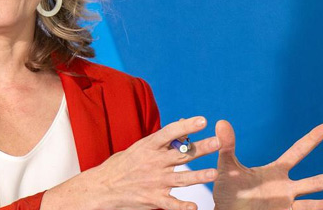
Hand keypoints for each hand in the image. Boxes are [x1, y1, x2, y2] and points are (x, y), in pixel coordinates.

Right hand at [42, 116, 220, 209]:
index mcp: (148, 147)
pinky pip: (171, 204)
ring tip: (214, 173)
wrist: (103, 188)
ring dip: (199, 176)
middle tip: (218, 142)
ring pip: (181, 178)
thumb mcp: (139, 148)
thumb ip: (162, 139)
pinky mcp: (153, 199)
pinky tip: (195, 207)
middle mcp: (153, 162)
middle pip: (182, 154)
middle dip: (201, 148)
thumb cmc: (122, 165)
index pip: (169, 133)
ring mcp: (154, 181)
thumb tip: (183, 124)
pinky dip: (183, 206)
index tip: (202, 120)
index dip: (186, 126)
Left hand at [212, 121, 322, 209]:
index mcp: (275, 172)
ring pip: (313, 200)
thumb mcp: (226, 166)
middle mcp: (285, 188)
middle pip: (314, 182)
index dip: (312, 139)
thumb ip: (227, 146)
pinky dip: (317, 209)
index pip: (298, 152)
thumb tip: (222, 122)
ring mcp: (285, 203)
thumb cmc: (226, 191)